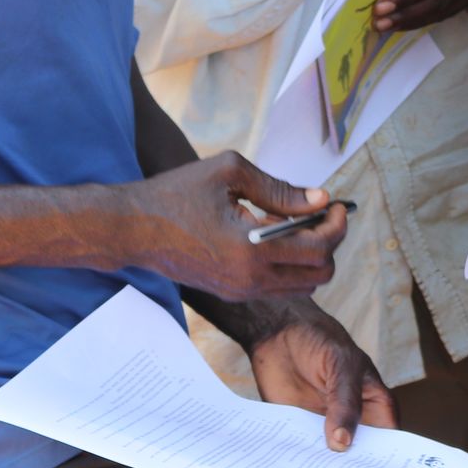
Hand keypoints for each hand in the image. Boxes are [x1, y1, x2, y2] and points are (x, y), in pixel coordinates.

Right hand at [125, 152, 347, 299]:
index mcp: (252, 249)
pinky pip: (278, 286)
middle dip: (330, 242)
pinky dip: (289, 265)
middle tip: (322, 214)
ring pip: (302, 286)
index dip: (337, 223)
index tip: (336, 203)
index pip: (320, 247)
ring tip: (295, 223)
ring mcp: (239, 291)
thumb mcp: (230, 173)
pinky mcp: (230, 294)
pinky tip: (272, 235)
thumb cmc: (177, 193)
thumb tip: (320, 199)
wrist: (130, 228)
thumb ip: (280, 189)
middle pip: (320, 274)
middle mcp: (249, 279)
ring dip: (311, 256)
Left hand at [246, 300, 397, 450]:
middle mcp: (351, 418)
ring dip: (324, 467)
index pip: (388, 436)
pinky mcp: (297, 428)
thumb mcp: (341, 366)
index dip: (387, 456)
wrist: (277, 332)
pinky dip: (299, 460)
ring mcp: (324, 425)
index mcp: (373, 402)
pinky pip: (302, 450)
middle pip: (359, 452)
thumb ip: (345, 402)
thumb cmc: (320, 340)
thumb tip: (343, 443)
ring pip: (329, 455)